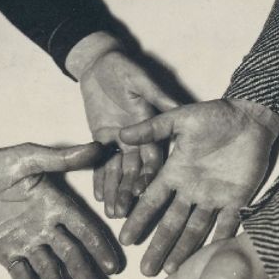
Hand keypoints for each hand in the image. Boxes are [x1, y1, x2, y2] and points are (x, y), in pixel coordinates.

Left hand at [0, 142, 118, 278]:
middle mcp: (48, 228)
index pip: (83, 229)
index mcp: (57, 206)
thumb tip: (97, 147)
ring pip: (47, 267)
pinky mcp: (8, 255)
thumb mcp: (28, 158)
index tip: (113, 264)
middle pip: (69, 253)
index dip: (98, 246)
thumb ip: (60, 158)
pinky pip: (21, 273)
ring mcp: (28, 244)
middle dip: (82, 270)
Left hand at [78, 49, 176, 217]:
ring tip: (113, 212)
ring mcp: (120, 143)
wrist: (100, 65)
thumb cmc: (125, 70)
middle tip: (126, 213)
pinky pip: (100, 163)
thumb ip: (158, 98)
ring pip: (118, 172)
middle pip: (135, 171)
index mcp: (151, 129)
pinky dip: (99, 179)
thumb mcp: (143, 82)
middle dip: (130, 192)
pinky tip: (99, 197)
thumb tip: (179, 107)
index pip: (153, 156)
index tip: (145, 192)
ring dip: (116, 192)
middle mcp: (137, 141)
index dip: (149, 174)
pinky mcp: (102, 141)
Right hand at [119, 99, 278, 274]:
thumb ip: (153, 129)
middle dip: (158, 246)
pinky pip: (228, 223)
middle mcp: (190, 191)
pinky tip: (209, 257)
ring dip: (183, 249)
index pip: (152, 202)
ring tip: (170, 271)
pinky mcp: (237, 200)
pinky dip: (220, 239)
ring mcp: (213, 198)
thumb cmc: (214, 115)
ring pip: (195, 229)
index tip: (124, 238)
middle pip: (171, 224)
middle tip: (146, 270)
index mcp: (174, 173)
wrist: (250, 117)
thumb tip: (121, 134)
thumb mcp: (181, 119)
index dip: (138, 220)